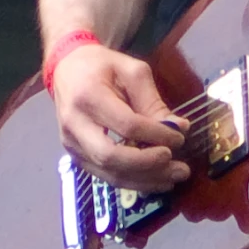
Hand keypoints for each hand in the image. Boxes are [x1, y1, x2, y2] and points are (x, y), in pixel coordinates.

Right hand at [50, 43, 192, 193]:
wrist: (68, 70)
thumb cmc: (102, 66)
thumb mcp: (132, 71)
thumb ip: (153, 101)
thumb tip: (179, 128)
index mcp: (89, 96)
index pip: (126, 125)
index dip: (156, 135)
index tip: (180, 138)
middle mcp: (75, 124)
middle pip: (111, 156)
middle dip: (148, 165)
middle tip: (178, 167)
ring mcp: (71, 144)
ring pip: (108, 173)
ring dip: (144, 179)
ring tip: (173, 178)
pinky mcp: (75, 156)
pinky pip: (104, 176)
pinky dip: (132, 181)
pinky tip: (154, 179)